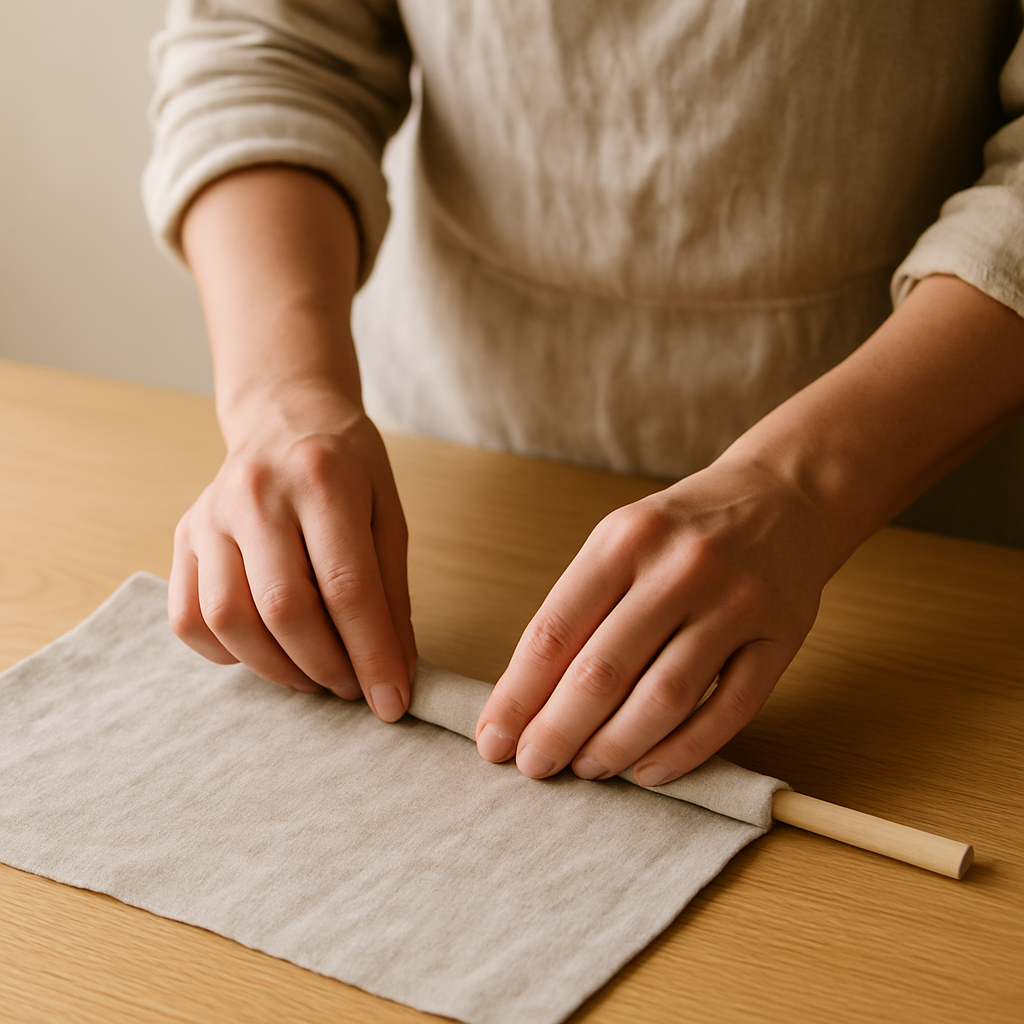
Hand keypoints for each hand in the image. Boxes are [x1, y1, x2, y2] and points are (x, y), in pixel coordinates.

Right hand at [168, 386, 415, 720]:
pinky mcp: (183, 538)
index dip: (371, 654)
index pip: (347, 587)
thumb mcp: (387, 514)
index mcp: (322, 479)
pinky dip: (229, 653)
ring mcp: (210, 516)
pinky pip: (190, 620)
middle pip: (285, 608)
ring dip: (278, 669)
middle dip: (327, 667)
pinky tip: (266, 649)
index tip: (392, 702)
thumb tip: (395, 671)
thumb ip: (391, 591)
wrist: (284, 418)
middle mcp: (257, 495)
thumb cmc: (347, 470)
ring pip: (230, 620)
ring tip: (315, 675)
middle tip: (352, 687)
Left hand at [475, 456, 831, 784]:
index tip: (493, 739)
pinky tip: (649, 771)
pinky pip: (729, 710)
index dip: (517, 695)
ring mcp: (736, 603)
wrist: (783, 496)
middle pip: (604, 671)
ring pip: (665, 698)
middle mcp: (680, 569)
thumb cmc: (682, 530)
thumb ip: (579, 608)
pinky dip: (685, 751)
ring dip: (615, 747)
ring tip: (587, 769)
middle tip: (534, 766)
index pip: (554, 631)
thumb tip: (526, 697)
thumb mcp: (620, 540)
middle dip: (558, 731)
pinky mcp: (781, 636)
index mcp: (625, 539)